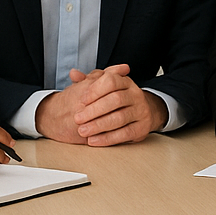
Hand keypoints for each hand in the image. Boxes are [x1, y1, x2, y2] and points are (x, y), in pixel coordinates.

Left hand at [36, 64, 166, 145]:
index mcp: (125, 81)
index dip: (95, 90)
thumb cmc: (116, 99)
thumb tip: (73, 73)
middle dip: (94, 110)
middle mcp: (136, 94)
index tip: (81, 100)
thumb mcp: (104, 87)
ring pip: (120, 118)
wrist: (141, 113)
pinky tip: (93, 141)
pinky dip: (108, 138)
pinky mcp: (143, 128)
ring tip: (83, 131)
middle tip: (77, 118)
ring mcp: (141, 111)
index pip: (111, 81)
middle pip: (115, 99)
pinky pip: (125, 133)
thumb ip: (88, 80)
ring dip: (99, 125)